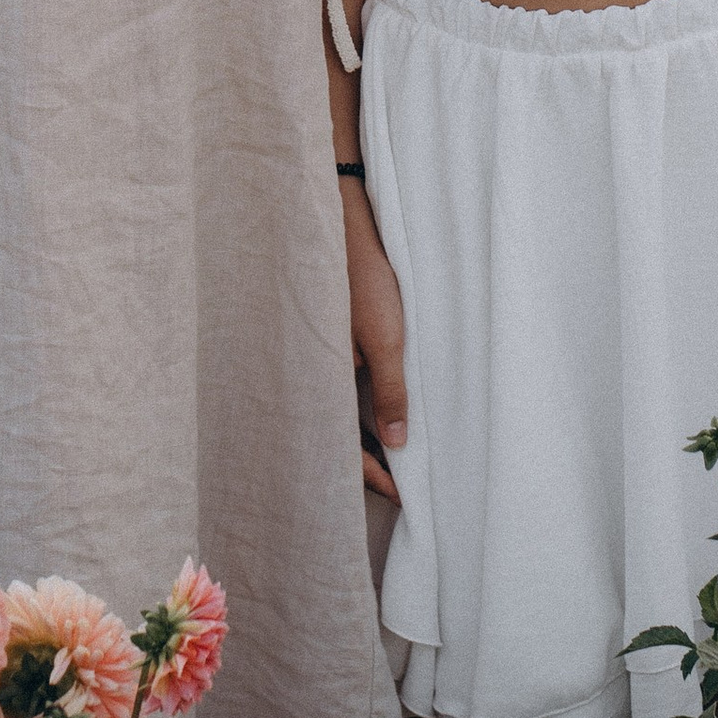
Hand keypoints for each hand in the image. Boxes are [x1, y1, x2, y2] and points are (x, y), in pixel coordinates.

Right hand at [342, 188, 407, 500]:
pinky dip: (365, 403)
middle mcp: (318, 372)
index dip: (370, 473)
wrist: (344, 222)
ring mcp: (325, 356)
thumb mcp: (385, 338)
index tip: (400, 495)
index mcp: (323, 377)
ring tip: (398, 457)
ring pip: (342, 410)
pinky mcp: (335, 339)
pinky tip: (387, 408)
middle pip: (337, 433)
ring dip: (366, 434)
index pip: (340, 445)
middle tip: (398, 486)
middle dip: (365, 462)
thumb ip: (390, 391)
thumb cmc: (364, 278)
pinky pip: (347, 384)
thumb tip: (397, 442)